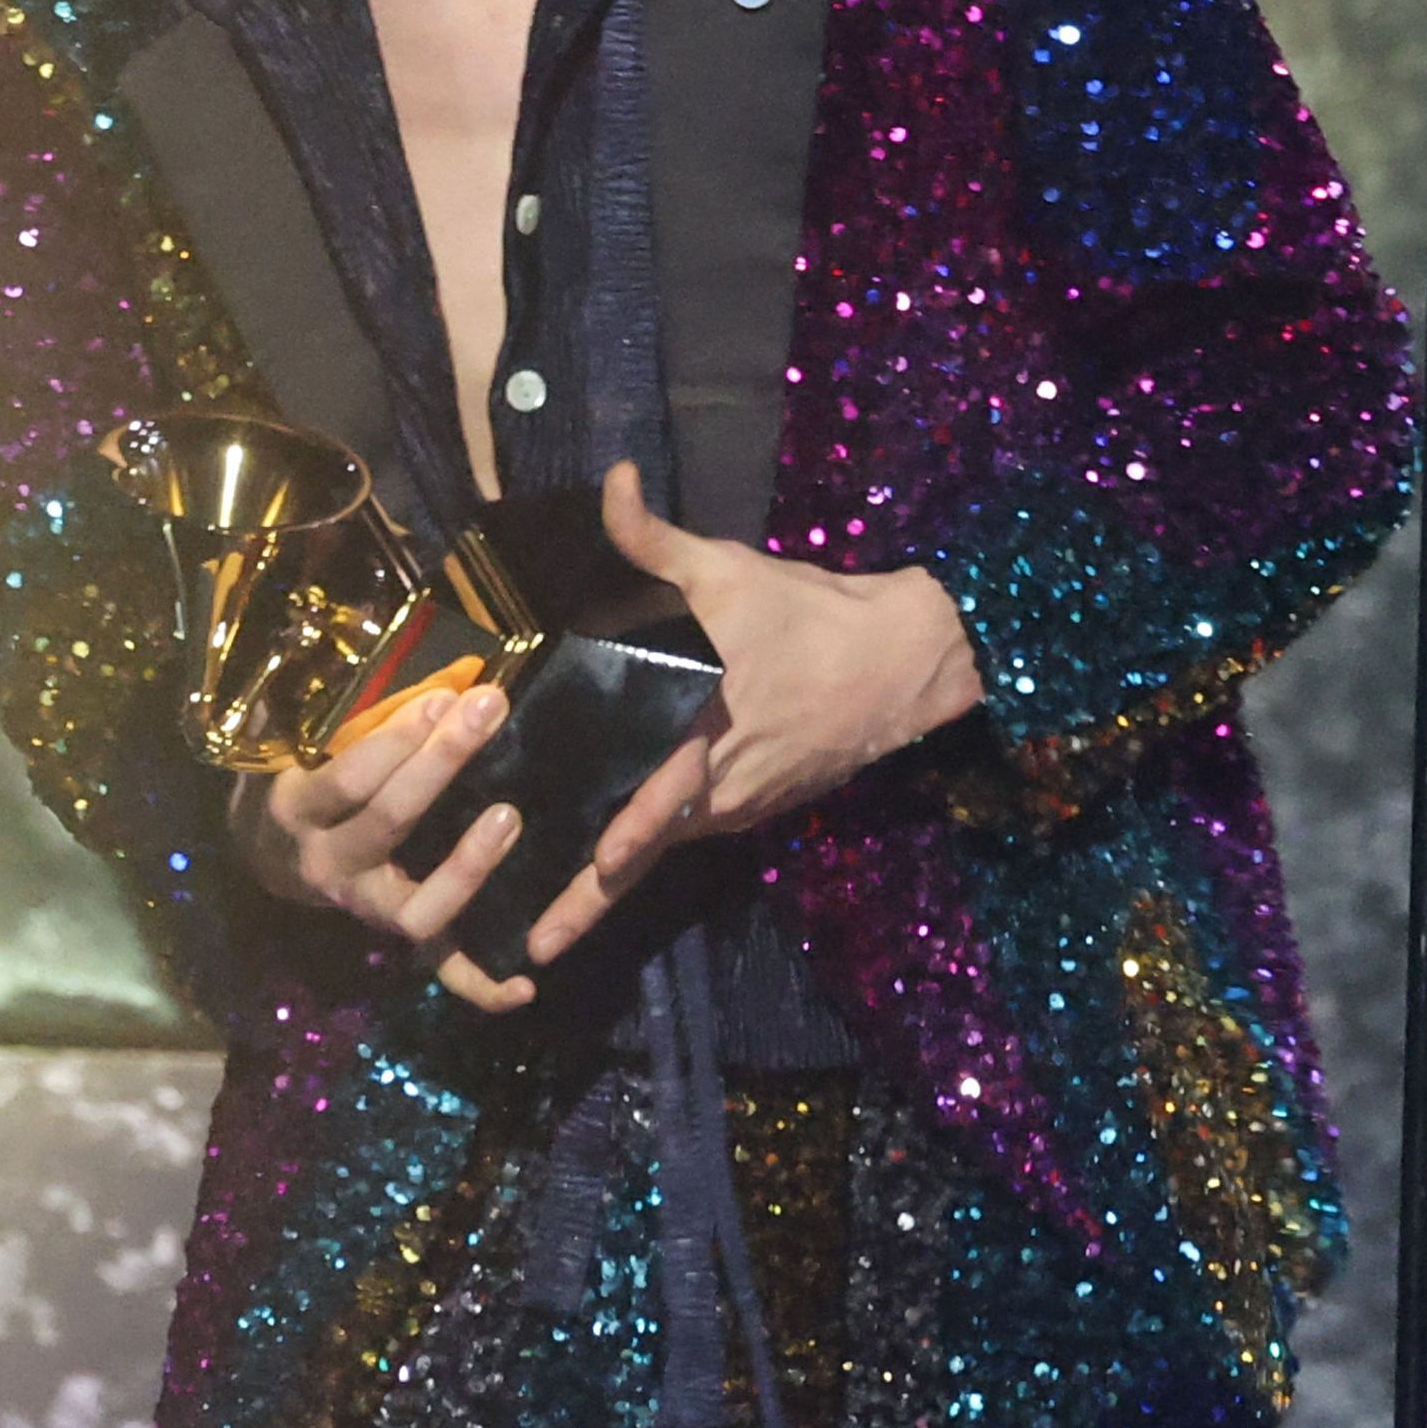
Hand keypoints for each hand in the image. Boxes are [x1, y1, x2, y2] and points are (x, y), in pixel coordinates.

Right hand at [231, 681, 535, 1014]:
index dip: (396, 740)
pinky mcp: (396, 938)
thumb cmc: (301, 774)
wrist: (271, 850)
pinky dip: (481, 985)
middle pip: (386, 823)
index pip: (346, 778)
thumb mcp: (303, 738)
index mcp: (297, 811)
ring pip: (416, 910)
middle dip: (440, 763)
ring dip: (466, 867)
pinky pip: (440, 970)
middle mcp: (327, 867)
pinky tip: (526, 986)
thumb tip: (429, 654)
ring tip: (510, 815)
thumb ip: (354, 706)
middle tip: (488, 710)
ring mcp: (364, 911)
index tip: (444, 698)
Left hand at [525, 462, 982, 966]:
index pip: (641, 805)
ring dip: (606, 884)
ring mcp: (736, 806)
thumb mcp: (726, 568)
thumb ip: (653, 535)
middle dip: (583, 903)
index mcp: (700, 731)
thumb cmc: (806, 615)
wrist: (900, 663)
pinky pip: (688, 836)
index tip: (548, 885)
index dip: (599, 848)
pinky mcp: (752, 809)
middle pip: (637, 854)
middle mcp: (714, 786)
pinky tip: (603, 858)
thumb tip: (611, 479)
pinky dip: (645, 849)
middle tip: (526, 948)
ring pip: (660, 852)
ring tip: (545, 924)